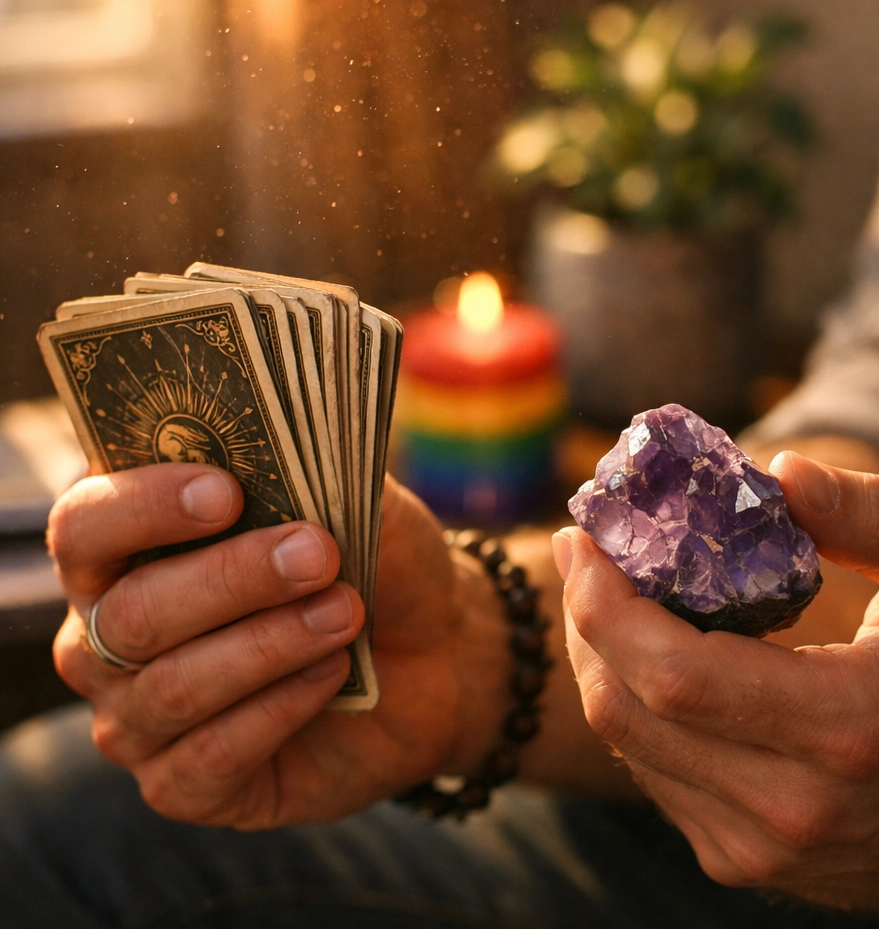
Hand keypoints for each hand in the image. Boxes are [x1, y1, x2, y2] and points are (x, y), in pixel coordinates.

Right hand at [50, 465, 507, 828]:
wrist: (435, 652)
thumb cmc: (377, 564)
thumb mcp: (358, 503)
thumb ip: (311, 472)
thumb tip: (282, 449)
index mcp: (131, 551)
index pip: (86, 526)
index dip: (144, 507)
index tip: (227, 491)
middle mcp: (110, 635)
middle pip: (129, 613)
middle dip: (231, 579)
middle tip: (317, 553)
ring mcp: (140, 716)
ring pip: (171, 688)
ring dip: (269, 643)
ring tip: (345, 612)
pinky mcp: (184, 785)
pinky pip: (208, 757)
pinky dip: (278, 708)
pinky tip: (331, 674)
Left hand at [558, 451, 878, 917]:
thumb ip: (878, 519)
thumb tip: (778, 473)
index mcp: (850, 729)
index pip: (675, 675)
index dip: (604, 604)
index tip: (582, 538)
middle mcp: (795, 809)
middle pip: (630, 710)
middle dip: (584, 620)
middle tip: (584, 553)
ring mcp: (764, 848)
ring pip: (628, 745)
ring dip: (598, 660)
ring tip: (608, 594)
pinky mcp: (744, 859)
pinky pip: (652, 774)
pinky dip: (632, 707)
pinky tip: (648, 656)